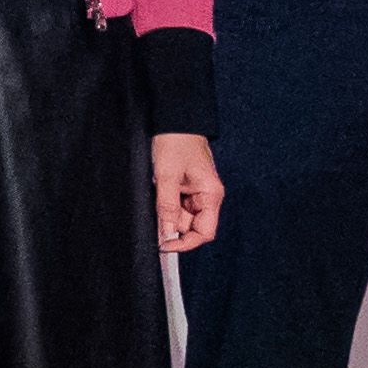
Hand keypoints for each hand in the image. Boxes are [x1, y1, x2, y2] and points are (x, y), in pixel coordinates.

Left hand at [154, 130, 226, 255]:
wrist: (175, 121)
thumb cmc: (177, 142)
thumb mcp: (167, 176)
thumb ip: (166, 207)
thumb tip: (165, 234)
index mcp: (211, 195)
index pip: (204, 233)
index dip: (185, 243)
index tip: (164, 245)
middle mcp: (207, 197)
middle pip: (189, 225)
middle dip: (170, 221)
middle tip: (156, 204)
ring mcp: (197, 193)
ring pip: (179, 216)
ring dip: (165, 209)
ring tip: (158, 188)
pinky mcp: (187, 188)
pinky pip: (175, 205)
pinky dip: (165, 201)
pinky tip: (160, 187)